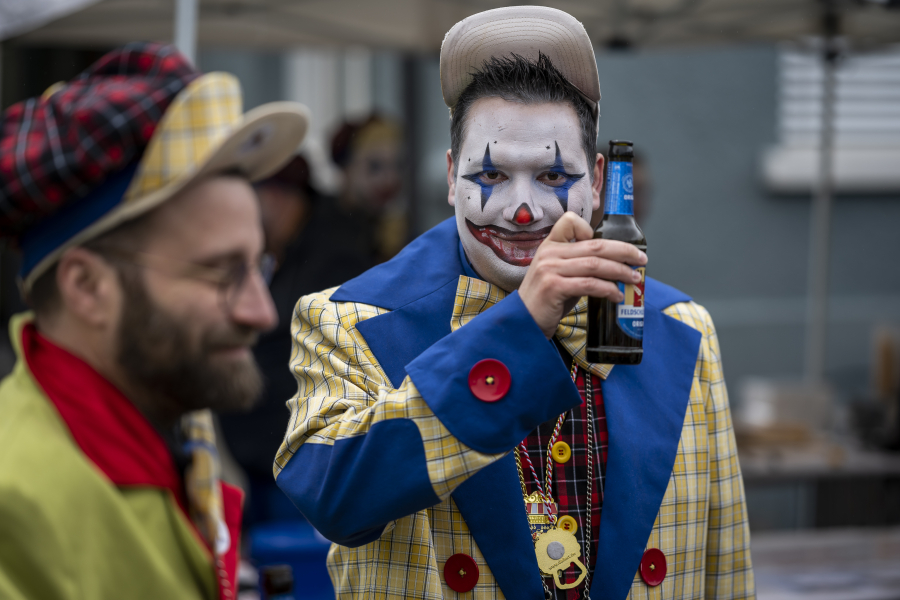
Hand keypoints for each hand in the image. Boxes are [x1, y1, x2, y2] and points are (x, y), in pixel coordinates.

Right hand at [518, 212, 647, 338]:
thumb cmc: (546, 300)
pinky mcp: (553, 287)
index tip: (611, 245)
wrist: (524, 322)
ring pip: (595, 264)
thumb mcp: (560, 274)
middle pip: (595, 245)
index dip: (592, 229)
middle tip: (641, 259)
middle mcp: (549, 253)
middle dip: (623, 251)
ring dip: (620, 271)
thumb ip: (579, 265)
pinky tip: (617, 296)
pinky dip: (608, 289)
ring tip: (634, 279)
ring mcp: (550, 269)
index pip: (571, 221)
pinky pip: (589, 284)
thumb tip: (615, 265)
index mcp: (550, 245)